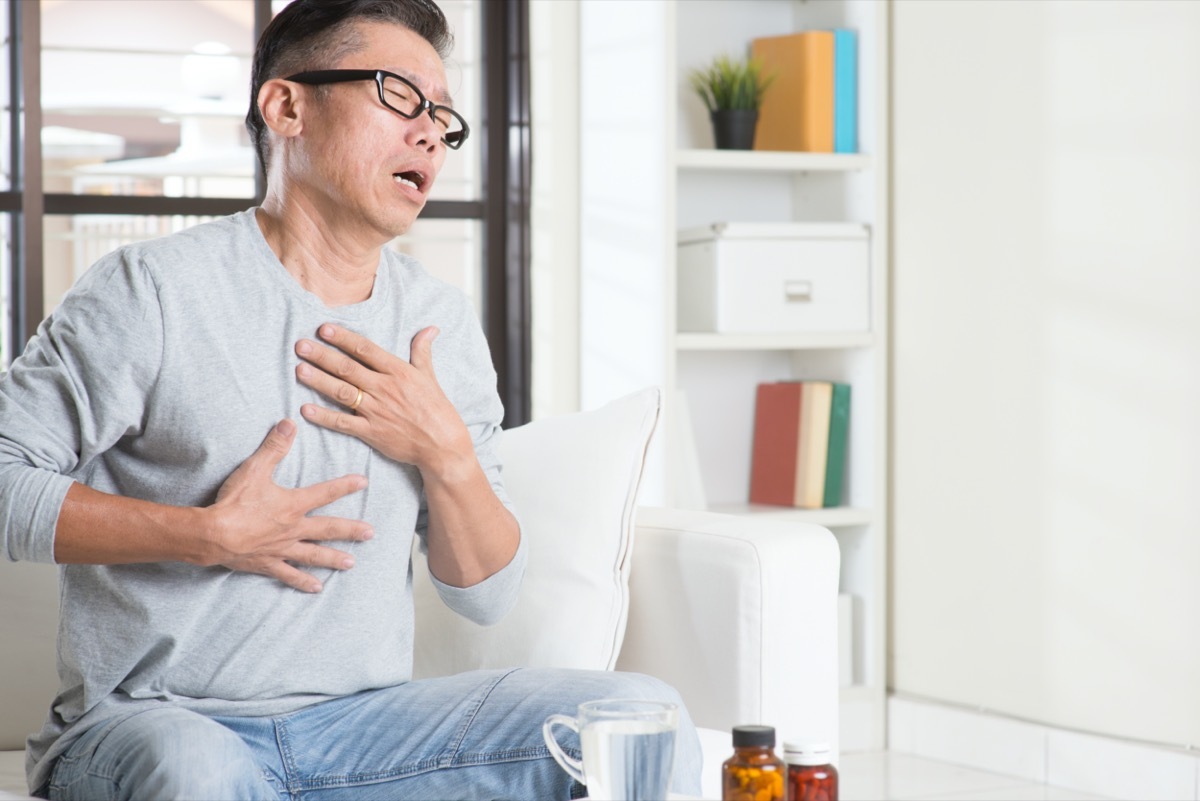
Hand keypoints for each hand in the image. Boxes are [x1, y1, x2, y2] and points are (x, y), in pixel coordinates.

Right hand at [207, 418, 372, 592]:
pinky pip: (290, 575)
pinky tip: (316, 588)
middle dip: (350, 530)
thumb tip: (289, 423)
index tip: (364, 483)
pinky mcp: (268, 564)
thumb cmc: (234, 501)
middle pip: (328, 529)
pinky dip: (303, 582)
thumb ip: (274, 447)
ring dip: (334, 558)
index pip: (325, 493)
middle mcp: (293, 529)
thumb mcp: (255, 469)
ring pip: (314, 555)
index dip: (345, 486)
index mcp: (293, 505)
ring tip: (352, 564)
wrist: (213, 534)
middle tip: (370, 534)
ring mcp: (282, 548)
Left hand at [294, 324, 472, 476]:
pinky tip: (306, 409)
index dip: (344, 338)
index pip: (366, 350)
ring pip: (342, 392)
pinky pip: (343, 423)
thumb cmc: (437, 410)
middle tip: (300, 345)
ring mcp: (377, 411)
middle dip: (322, 355)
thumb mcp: (430, 376)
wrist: (442, 445)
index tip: (324, 329)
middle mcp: (385, 389)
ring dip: (319, 380)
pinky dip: (324, 416)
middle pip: (348, 368)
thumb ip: (422, 351)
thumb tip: (430, 328)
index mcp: (399, 372)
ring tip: (299, 370)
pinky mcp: (371, 432)